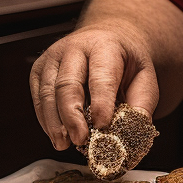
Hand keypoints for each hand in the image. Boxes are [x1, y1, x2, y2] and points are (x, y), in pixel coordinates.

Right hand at [29, 22, 158, 150]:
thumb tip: (136, 127)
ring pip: (48, 92)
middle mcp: (74, 47)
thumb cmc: (124, 60)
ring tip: (64, 144)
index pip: (100, 76)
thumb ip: (142, 101)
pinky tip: (57, 135)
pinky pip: (39, 97)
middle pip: (68, 84)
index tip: (103, 126)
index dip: (101, 103)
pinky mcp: (39, 69)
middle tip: (80, 140)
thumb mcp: (144, 75)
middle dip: (72, 116)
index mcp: (104, 46)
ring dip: (55, 123)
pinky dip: (46, 120)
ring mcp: (53, 57)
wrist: (106, 38)